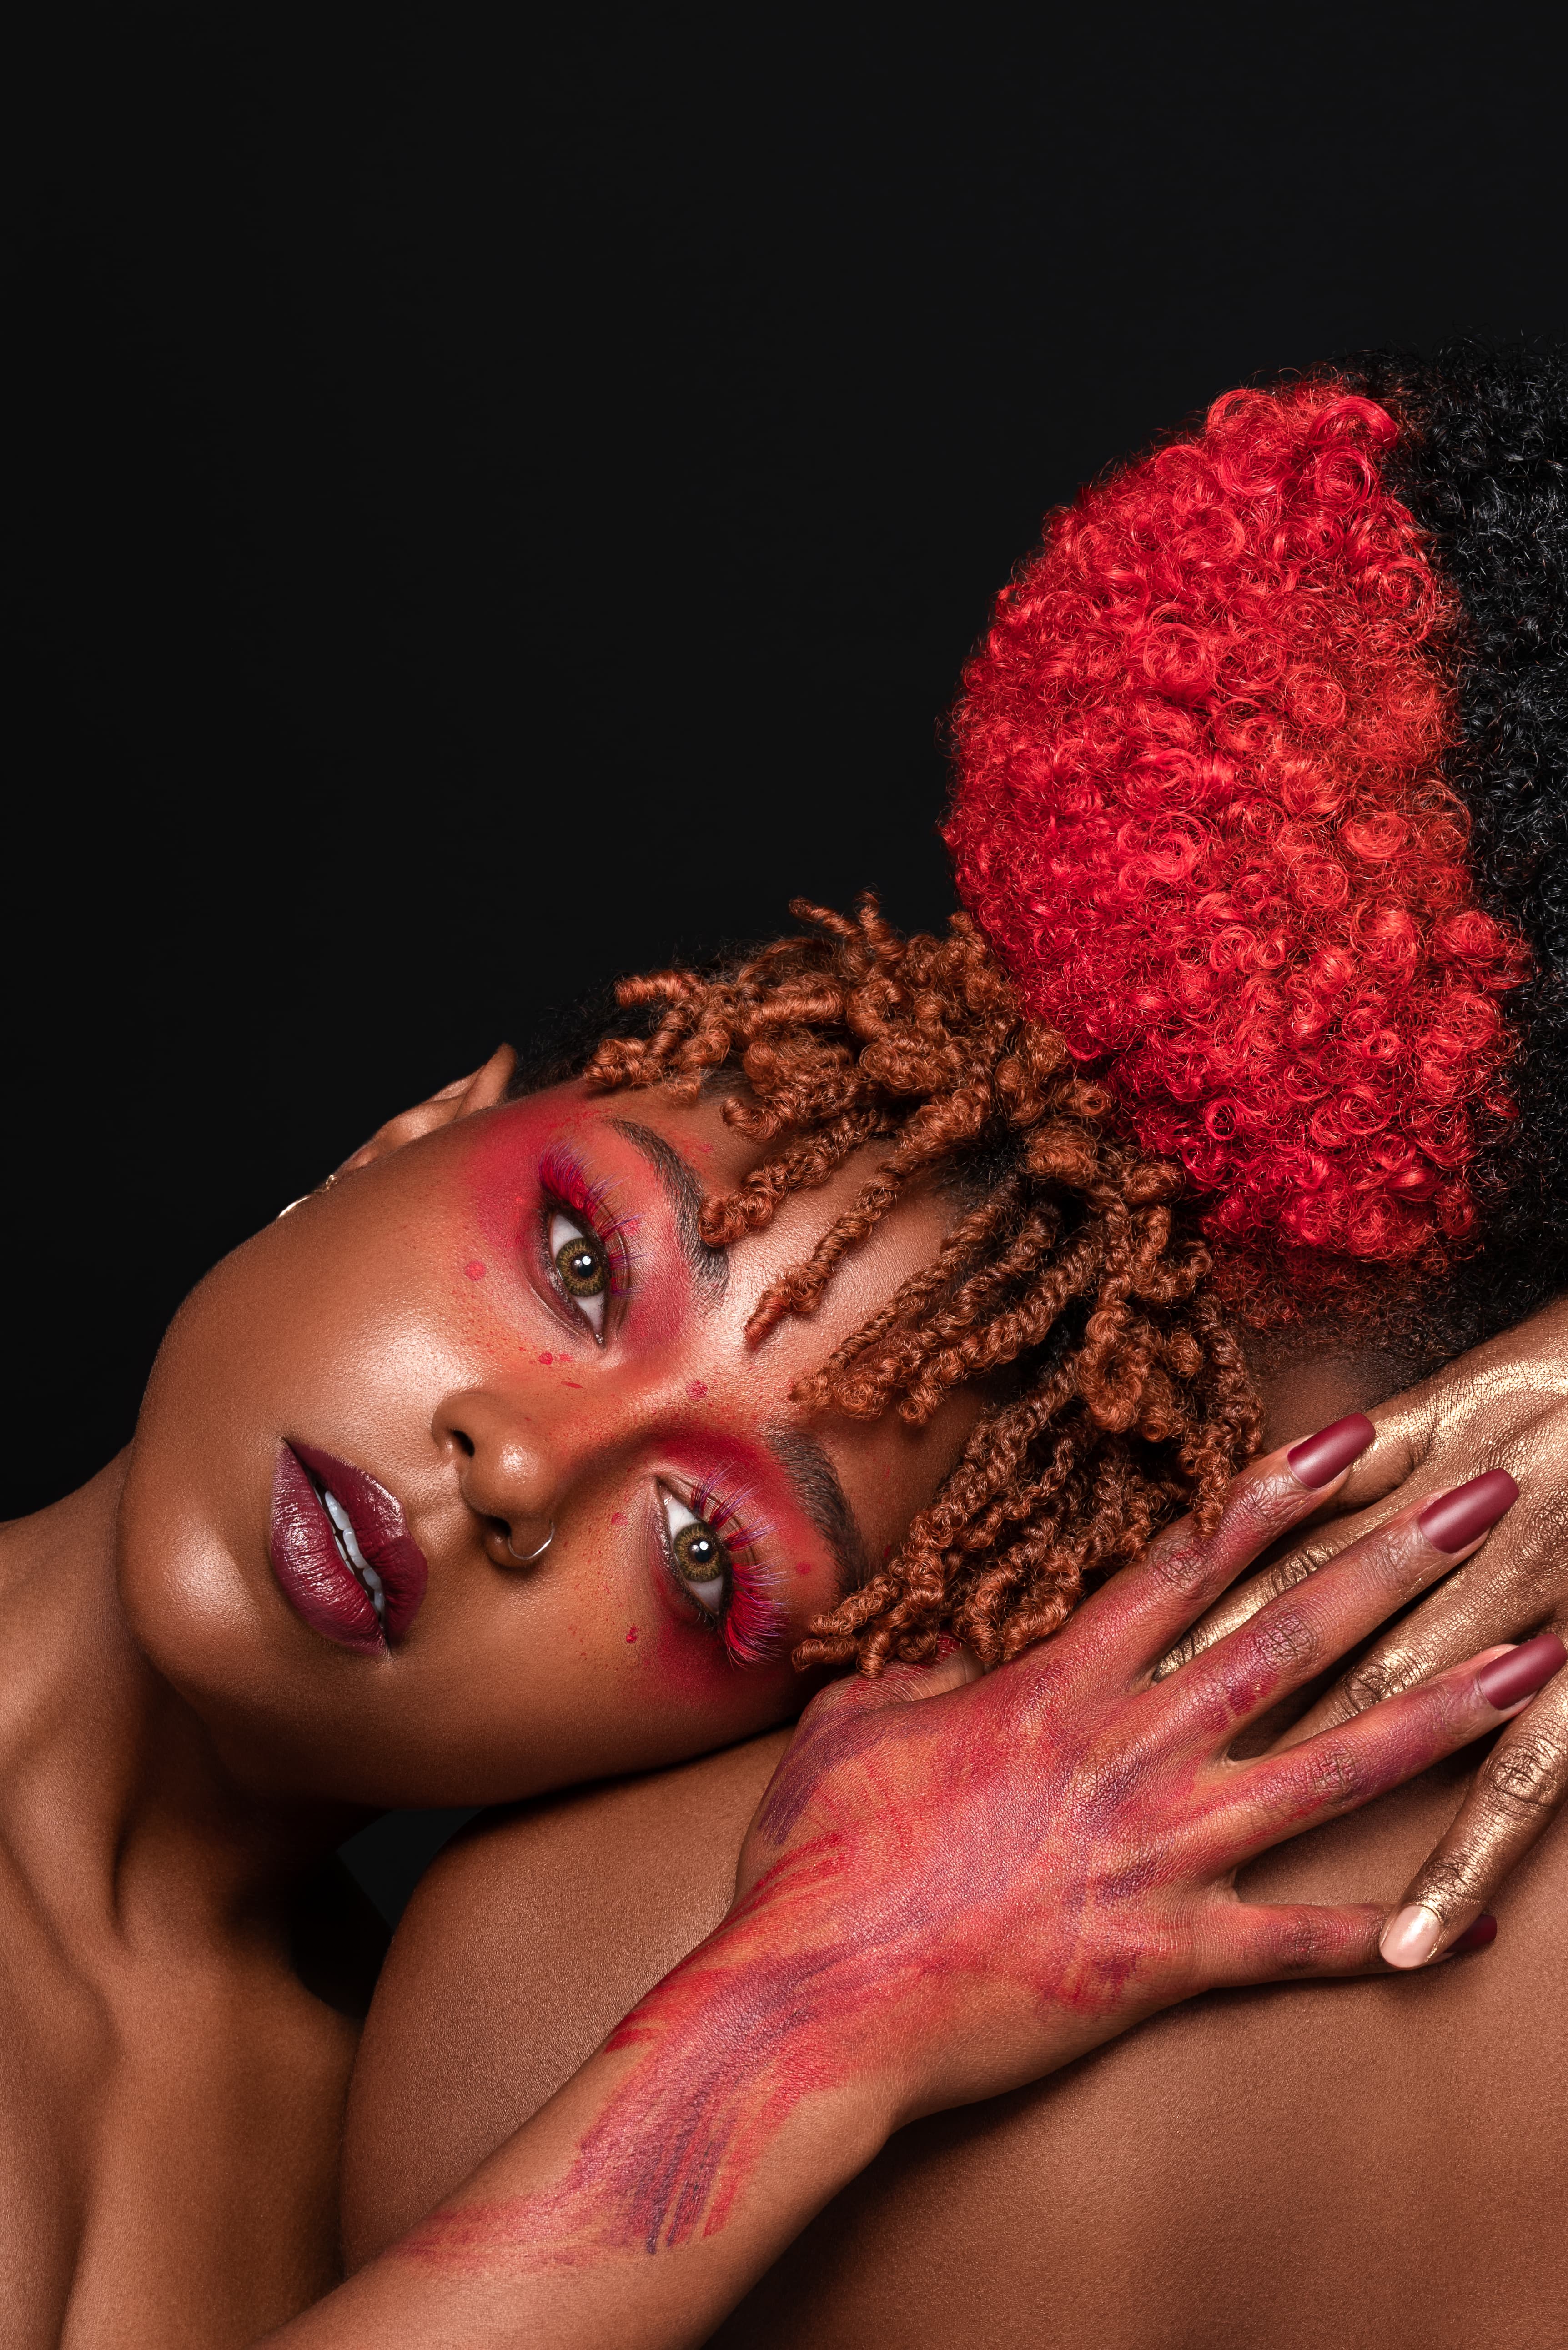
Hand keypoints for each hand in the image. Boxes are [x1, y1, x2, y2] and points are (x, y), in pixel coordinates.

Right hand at [727, 1416, 1558, 2129]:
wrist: (814, 2003)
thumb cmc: (819, 1862)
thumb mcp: (850, 1729)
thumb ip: (917, 1678)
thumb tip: (953, 1657)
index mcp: (1058, 1688)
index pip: (1193, 1564)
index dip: (1279, 1492)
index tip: (1357, 1437)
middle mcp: (1130, 1752)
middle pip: (1292, 1637)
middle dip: (1400, 1562)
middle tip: (1490, 1505)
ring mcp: (1160, 1853)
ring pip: (1333, 1770)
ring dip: (1445, 1714)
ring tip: (1537, 1666)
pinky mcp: (1169, 1956)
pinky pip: (1302, 1946)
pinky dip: (1392, 1938)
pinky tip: (1475, 1930)